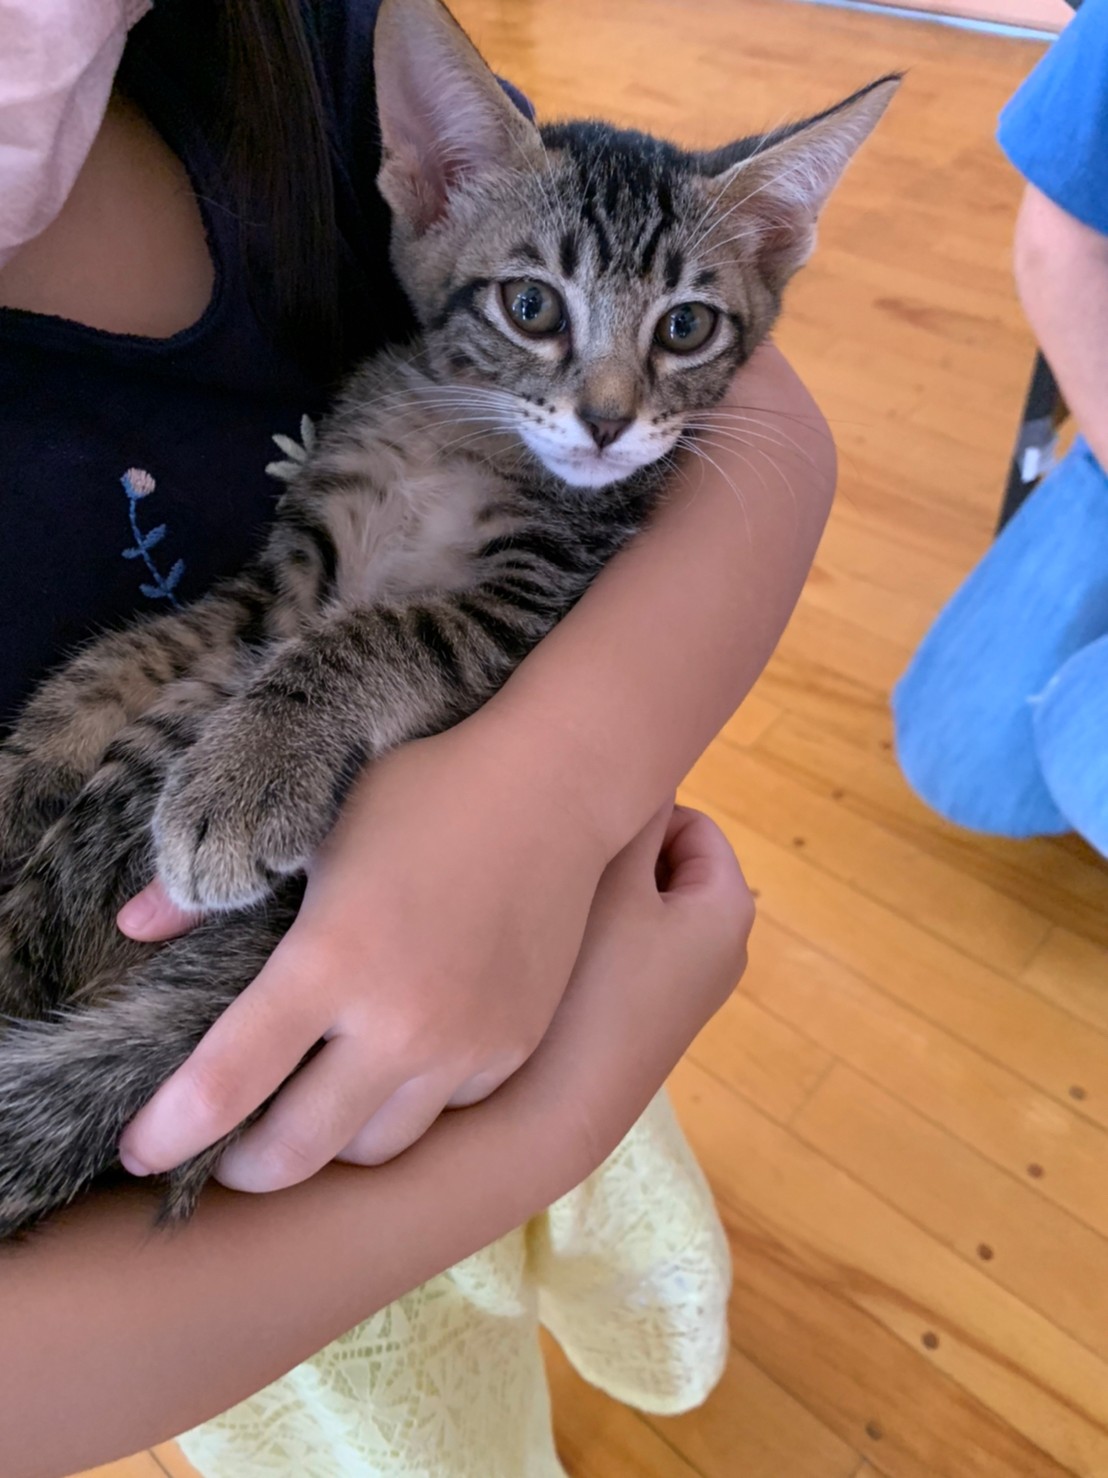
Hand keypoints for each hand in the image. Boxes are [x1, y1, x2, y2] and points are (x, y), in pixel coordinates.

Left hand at [117, 713, 613, 1186]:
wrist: (554, 788)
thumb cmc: (423, 792)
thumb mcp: (313, 823)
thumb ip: (215, 886)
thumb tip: (132, 927)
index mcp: (330, 959)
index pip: (224, 1084)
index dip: (167, 1133)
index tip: (138, 1150)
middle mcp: (397, 1020)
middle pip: (295, 1153)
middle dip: (245, 1167)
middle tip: (228, 1150)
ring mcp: (463, 1043)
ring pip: (373, 1147)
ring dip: (330, 1139)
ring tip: (315, 1104)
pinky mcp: (512, 1046)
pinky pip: (443, 1111)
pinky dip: (408, 1102)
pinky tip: (398, 1059)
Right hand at [504, 799, 751, 1168]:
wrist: (549, 1117)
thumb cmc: (587, 986)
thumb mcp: (608, 881)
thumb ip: (628, 813)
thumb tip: (640, 758)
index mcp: (728, 913)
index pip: (689, 823)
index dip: (635, 817)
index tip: (583, 830)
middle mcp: (721, 956)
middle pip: (664, 868)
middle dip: (617, 861)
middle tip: (561, 867)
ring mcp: (682, 997)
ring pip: (637, 914)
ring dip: (597, 904)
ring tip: (546, 911)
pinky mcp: (644, 1027)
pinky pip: (622, 957)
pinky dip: (590, 946)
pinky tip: (545, 960)